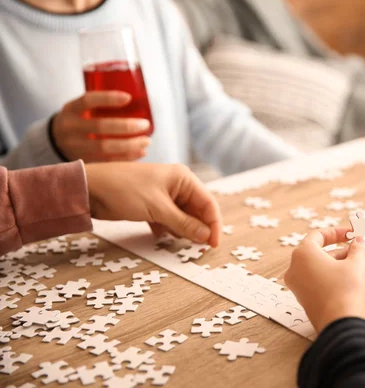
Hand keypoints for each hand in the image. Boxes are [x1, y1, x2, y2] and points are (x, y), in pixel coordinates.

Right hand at [53, 91, 151, 161]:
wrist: (55, 141)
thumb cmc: (78, 120)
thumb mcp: (80, 108)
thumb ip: (100, 105)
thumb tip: (137, 100)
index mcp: (71, 109)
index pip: (88, 100)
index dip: (108, 98)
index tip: (128, 97)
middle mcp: (70, 128)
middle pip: (99, 126)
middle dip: (126, 126)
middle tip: (145, 124)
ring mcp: (75, 146)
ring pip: (104, 147)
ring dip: (130, 145)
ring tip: (147, 141)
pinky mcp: (83, 161)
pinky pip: (107, 161)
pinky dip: (126, 158)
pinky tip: (141, 153)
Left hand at [85, 163, 221, 246]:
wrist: (89, 188)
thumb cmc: (124, 190)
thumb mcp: (158, 209)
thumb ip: (184, 223)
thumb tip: (206, 236)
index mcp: (183, 178)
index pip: (208, 203)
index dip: (213, 225)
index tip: (213, 244)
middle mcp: (177, 185)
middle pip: (197, 211)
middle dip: (197, 229)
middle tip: (197, 248)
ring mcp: (164, 195)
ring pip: (183, 217)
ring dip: (181, 230)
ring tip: (175, 240)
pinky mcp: (152, 205)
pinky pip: (168, 220)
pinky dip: (167, 229)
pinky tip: (159, 235)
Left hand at [284, 227, 364, 331]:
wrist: (341, 324)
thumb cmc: (345, 289)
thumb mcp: (356, 263)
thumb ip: (358, 248)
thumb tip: (360, 241)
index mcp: (303, 254)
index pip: (318, 236)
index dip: (338, 233)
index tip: (353, 233)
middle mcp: (298, 270)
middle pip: (329, 256)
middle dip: (354, 253)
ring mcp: (303, 287)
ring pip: (333, 271)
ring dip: (357, 266)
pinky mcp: (312, 301)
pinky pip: (331, 284)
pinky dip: (349, 279)